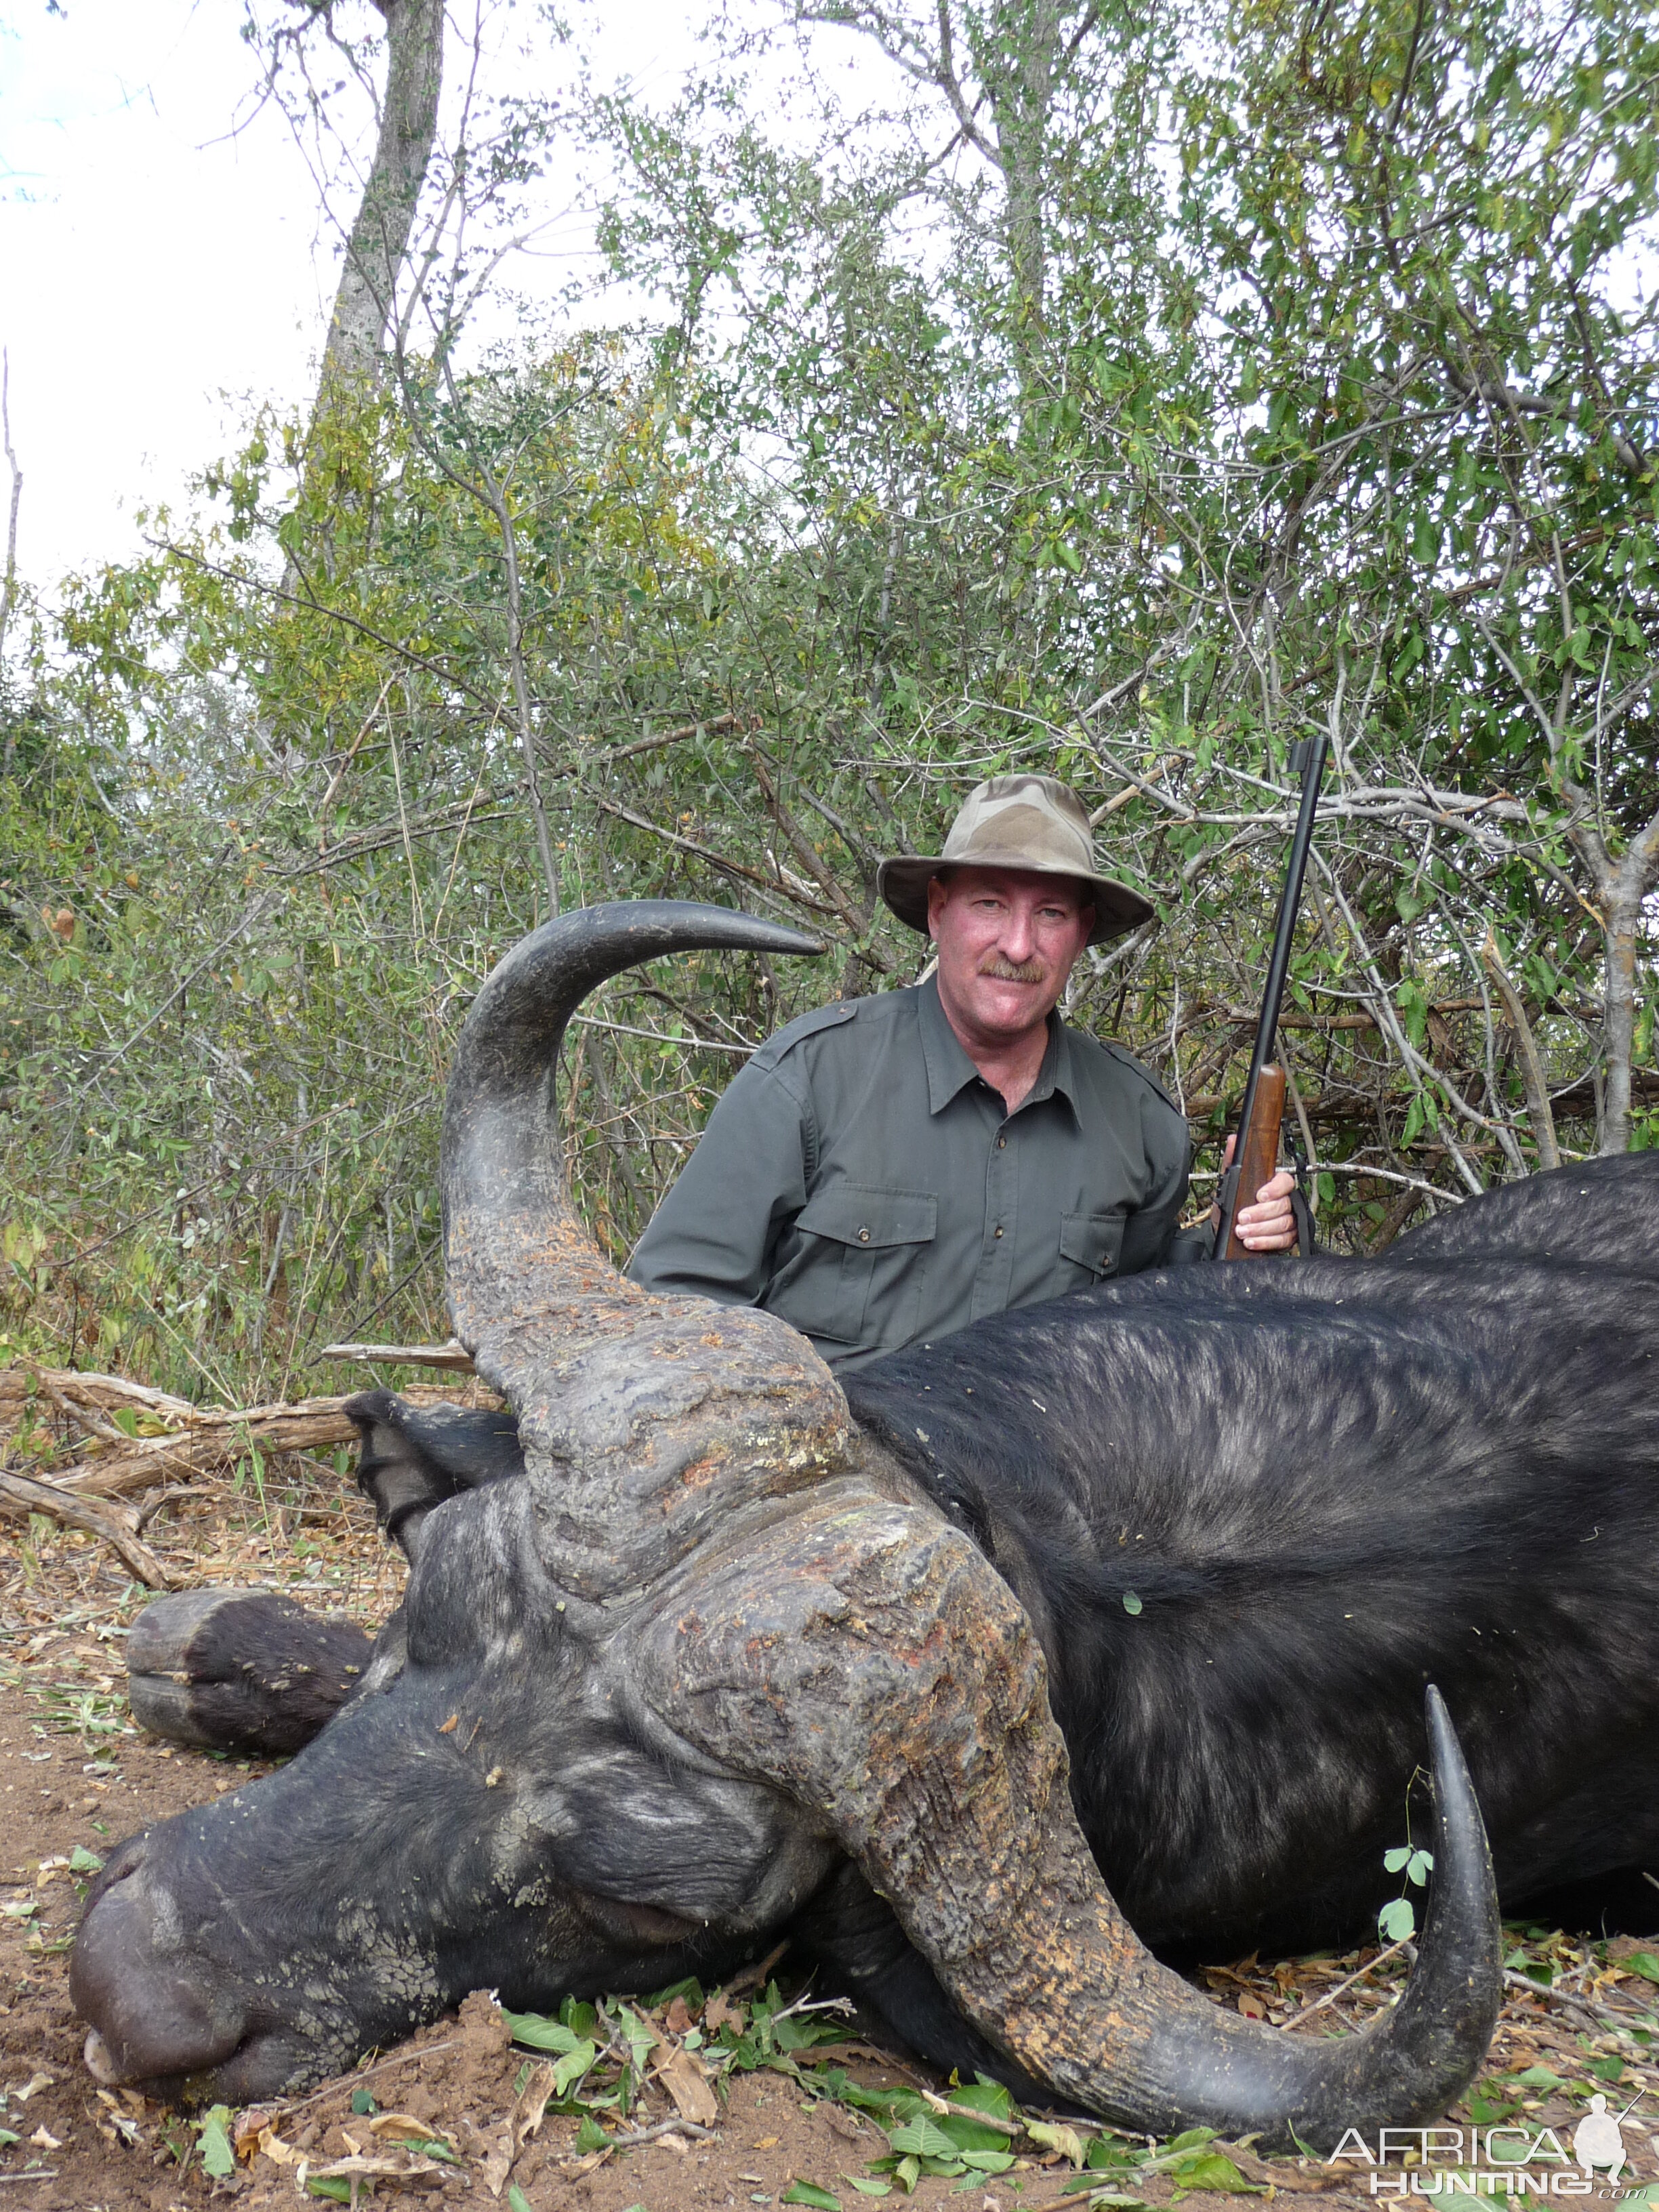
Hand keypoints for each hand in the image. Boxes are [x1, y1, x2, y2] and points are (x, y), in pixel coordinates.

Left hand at [1212, 1135, 1298, 1252]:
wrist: (1229, 1230)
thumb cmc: (1233, 1204)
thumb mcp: (1228, 1183)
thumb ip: (1231, 1161)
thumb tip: (1233, 1140)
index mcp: (1274, 1185)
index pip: (1285, 1181)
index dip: (1275, 1188)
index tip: (1260, 1196)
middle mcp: (1285, 1202)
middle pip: (1283, 1205)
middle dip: (1261, 1214)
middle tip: (1242, 1218)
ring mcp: (1288, 1220)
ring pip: (1284, 1223)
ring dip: (1261, 1229)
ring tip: (1242, 1232)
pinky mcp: (1287, 1238)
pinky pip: (1283, 1240)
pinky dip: (1266, 1242)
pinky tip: (1252, 1242)